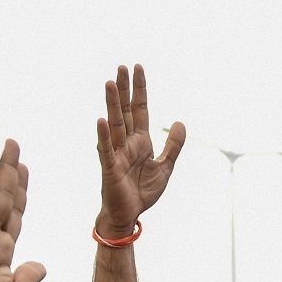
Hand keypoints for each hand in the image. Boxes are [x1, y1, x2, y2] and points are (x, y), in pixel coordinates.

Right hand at [95, 64, 184, 237]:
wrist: (129, 215)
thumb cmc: (142, 192)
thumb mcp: (164, 167)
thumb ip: (172, 145)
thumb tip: (180, 122)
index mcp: (140, 141)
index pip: (140, 109)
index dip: (140, 90)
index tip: (138, 68)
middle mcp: (126, 143)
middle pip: (125, 110)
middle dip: (124, 89)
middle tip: (122, 66)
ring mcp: (116, 153)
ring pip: (114, 123)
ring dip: (111, 103)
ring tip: (109, 82)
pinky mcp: (110, 167)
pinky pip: (106, 149)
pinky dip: (103, 135)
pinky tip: (101, 119)